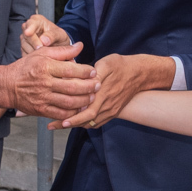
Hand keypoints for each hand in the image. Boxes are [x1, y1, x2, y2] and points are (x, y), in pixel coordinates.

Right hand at [0, 43, 99, 119]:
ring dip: (83, 101)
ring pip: (69, 102)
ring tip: (91, 97)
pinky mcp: (41, 110)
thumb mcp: (42, 53)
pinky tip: (79, 108)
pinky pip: (60, 113)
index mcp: (45, 67)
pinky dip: (72, 112)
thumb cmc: (26, 67)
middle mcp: (44, 83)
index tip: (93, 71)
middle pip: (72, 87)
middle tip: (98, 85)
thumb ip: (63, 51)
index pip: (70, 69)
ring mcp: (43, 98)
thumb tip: (80, 46)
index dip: (85, 71)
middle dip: (89, 87)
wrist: (7, 86)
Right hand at [21, 14, 70, 55]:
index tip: (28, 33)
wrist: (59, 46)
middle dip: (33, 43)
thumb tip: (43, 40)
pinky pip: (24, 53)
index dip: (29, 28)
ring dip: (33, 51)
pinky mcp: (24, 48)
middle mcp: (28, 28)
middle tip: (41, 48)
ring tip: (43, 54)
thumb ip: (53, 36)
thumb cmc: (59, 37)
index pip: (31, 23)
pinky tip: (38, 58)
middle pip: (26, 35)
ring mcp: (25, 38)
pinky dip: (31, 56)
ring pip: (24, 45)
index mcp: (37, 20)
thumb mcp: (60, 35)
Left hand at [48, 53, 174, 129]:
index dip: (71, 117)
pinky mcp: (113, 112)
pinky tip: (76, 121)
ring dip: (75, 124)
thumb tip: (79, 79)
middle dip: (67, 124)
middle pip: (85, 120)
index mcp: (103, 93)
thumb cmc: (121, 66)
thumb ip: (93, 73)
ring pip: (90, 123)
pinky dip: (86, 123)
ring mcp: (111, 110)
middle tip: (51, 126)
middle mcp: (107, 105)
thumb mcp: (106, 64)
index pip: (85, 111)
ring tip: (59, 125)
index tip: (56, 120)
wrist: (140, 74)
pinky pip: (98, 122)